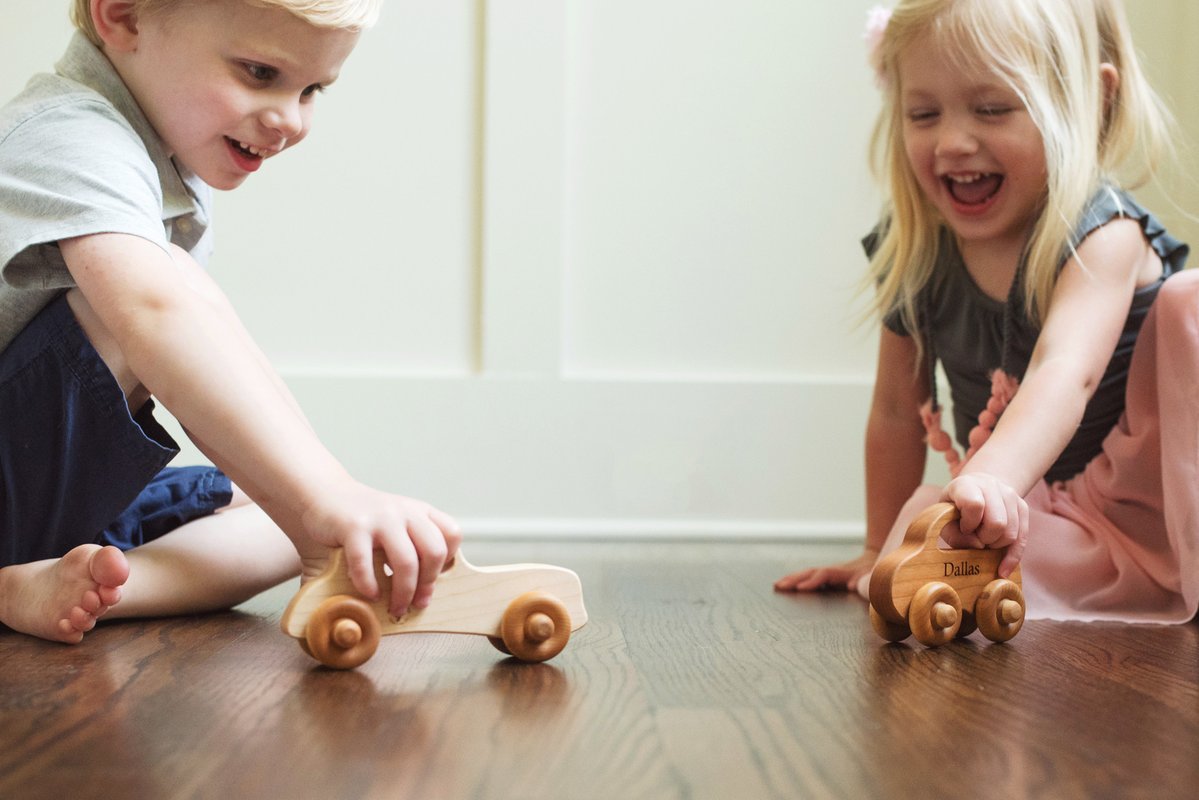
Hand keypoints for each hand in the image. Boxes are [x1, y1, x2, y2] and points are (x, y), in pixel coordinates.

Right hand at [300, 480, 461, 616]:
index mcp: (420, 511)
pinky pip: (366, 563)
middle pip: (434, 552)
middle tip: (416, 603)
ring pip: (406, 562)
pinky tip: (370, 593)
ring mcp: (380, 518)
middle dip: (427, 584)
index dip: (448, 560)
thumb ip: (414, 544)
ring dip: (403, 593)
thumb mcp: (398, 523)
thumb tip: (426, 589)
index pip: (452, 534)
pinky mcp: (353, 527)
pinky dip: (369, 585)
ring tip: (395, 607)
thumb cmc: (366, 520)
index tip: (432, 577)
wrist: (327, 495)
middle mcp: (405, 512)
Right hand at [774, 549, 878, 592]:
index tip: (801, 589)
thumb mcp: (876, 577)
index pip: (825, 575)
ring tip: (777, 585)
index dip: (813, 581)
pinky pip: (810, 577)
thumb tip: (852, 585)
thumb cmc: (877, 572)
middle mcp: (834, 570)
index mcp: (846, 572)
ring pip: (808, 573)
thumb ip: (867, 582)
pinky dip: (798, 580)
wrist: (877, 559)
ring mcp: (829, 572)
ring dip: (792, 579)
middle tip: (779, 587)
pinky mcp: (828, 576)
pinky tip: (788, 585)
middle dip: (795, 579)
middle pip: (811, 572)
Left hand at [941, 473, 1027, 577]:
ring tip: (985, 540)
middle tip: (976, 538)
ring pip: (1012, 533)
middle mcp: (992, 486)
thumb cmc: (955, 508)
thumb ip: (953, 534)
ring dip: (997, 545)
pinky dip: (1012, 557)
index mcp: (967, 484)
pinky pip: (1022, 538)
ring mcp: (1010, 495)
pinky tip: (1003, 569)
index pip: (975, 505)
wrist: (977, 488)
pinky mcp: (1023, 507)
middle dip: (985, 539)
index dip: (969, 523)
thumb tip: (978, 546)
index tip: (964, 527)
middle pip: (998, 523)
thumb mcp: (944, 518)